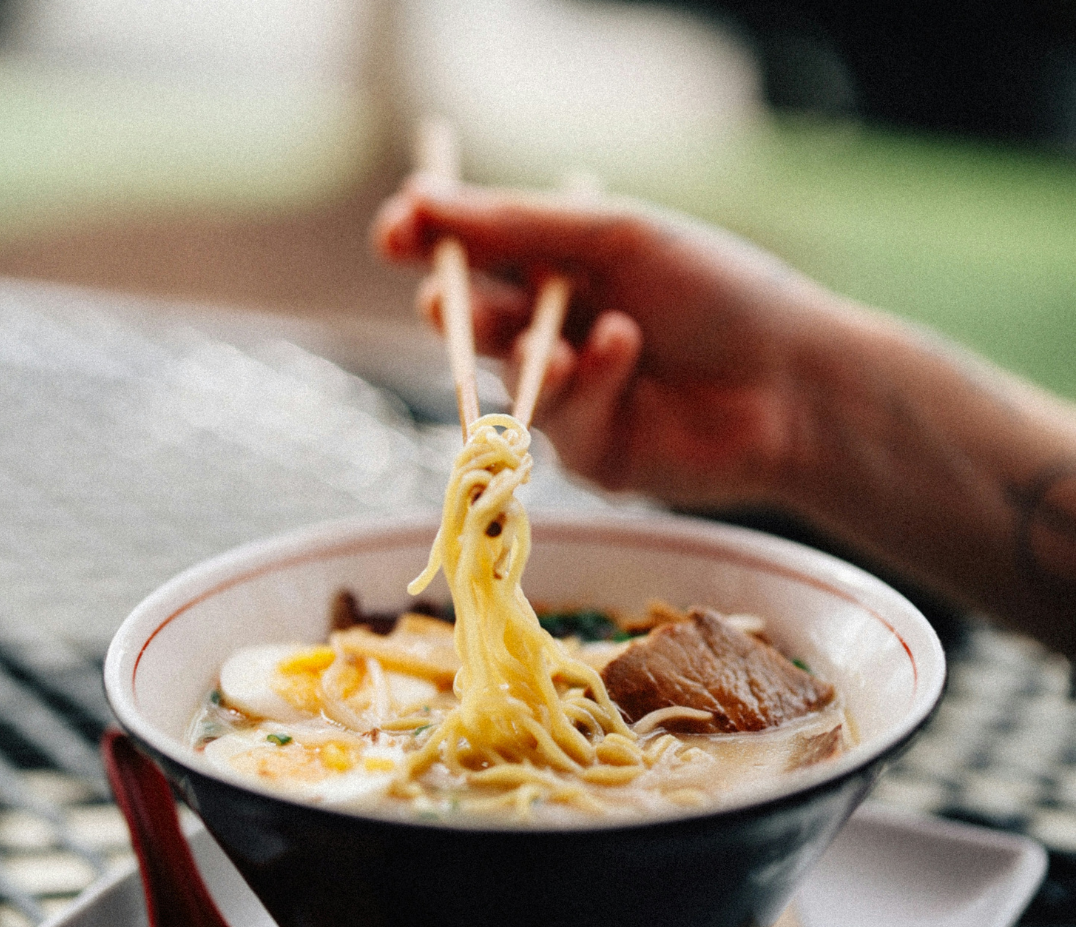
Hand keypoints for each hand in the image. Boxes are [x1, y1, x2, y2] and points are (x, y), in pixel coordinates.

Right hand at [373, 179, 826, 508]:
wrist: (795, 382)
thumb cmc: (720, 292)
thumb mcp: (616, 237)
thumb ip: (517, 227)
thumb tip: (421, 202)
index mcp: (567, 272)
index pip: (477, 258)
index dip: (431, 245)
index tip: (397, 233)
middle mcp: (563, 334)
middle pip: (477, 326)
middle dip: (458, 314)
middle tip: (445, 304)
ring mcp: (577, 400)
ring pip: (509, 381)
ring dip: (530, 354)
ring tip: (577, 336)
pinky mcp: (594, 457)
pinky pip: (559, 424)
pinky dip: (586, 383)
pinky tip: (625, 351)